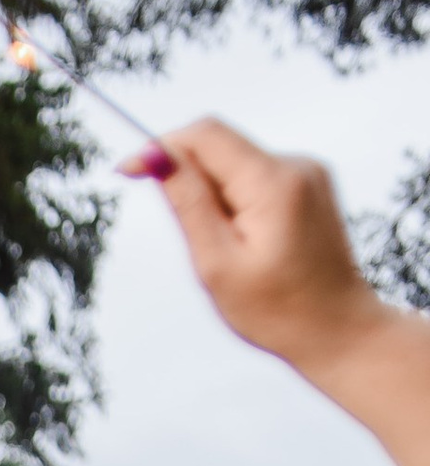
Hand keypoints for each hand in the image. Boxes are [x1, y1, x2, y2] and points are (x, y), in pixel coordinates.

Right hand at [141, 122, 384, 379]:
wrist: (338, 330)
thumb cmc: (278, 312)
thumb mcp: (217, 264)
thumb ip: (187, 202)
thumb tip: (157, 154)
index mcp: (273, 183)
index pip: (206, 135)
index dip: (161, 145)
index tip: (128, 171)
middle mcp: (296, 165)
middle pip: (220, 147)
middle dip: (190, 183)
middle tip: (196, 240)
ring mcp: (307, 172)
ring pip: (235, 164)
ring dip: (213, 199)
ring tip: (230, 251)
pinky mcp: (308, 184)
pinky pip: (254, 178)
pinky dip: (236, 204)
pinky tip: (248, 245)